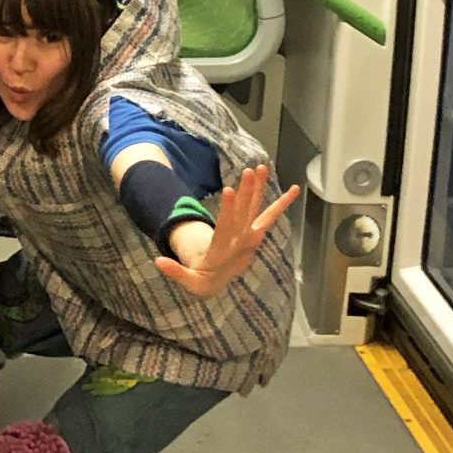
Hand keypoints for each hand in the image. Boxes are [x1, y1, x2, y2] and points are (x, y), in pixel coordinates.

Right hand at [154, 167, 297, 299]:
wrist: (219, 284)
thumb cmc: (202, 279)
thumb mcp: (189, 280)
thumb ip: (175, 271)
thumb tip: (157, 262)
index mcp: (224, 251)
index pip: (227, 227)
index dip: (229, 210)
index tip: (230, 190)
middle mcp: (241, 242)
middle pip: (244, 215)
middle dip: (247, 193)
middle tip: (249, 171)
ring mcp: (250, 237)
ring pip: (256, 210)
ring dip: (260, 190)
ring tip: (262, 168)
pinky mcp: (255, 233)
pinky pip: (270, 216)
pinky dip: (282, 204)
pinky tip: (295, 190)